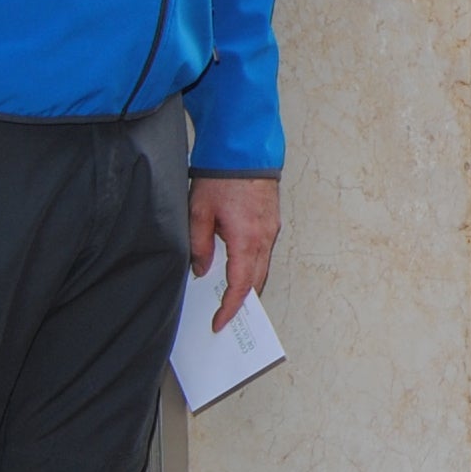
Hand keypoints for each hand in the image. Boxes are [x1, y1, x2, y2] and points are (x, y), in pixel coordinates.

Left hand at [188, 173, 282, 325]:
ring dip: (249, 284)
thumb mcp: (198, 212)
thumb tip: (201, 269)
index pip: (241, 286)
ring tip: (230, 295)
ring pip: (263, 268)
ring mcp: (271, 229)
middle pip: (256, 281)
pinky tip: (238, 267)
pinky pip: (265, 252)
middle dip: (242, 301)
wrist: (244, 148)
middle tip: (225, 315)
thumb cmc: (221, 176)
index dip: (230, 308)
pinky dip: (253, 266)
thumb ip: (199, 245)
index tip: (219, 322)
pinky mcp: (272, 221)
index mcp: (246, 240)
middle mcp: (264, 238)